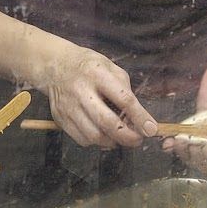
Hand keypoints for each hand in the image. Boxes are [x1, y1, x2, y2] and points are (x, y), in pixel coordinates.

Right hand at [39, 45, 157, 148]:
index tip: (151, 129)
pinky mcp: (60, 118)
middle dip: (127, 136)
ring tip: (119, 137)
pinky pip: (82, 139)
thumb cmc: (88, 66)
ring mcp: (69, 106)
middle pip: (106, 122)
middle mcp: (81, 91)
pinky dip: (96, 141)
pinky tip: (102, 134)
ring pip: (94, 135)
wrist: (55, 65)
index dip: (140, 117)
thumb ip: (124, 89)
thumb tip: (137, 117)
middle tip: (138, 140)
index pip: (123, 99)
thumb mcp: (110, 66)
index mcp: (98, 74)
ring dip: (112, 141)